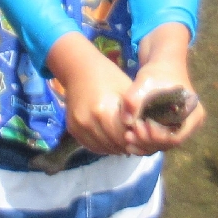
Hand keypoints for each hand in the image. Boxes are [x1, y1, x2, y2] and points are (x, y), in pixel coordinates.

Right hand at [47, 34, 136, 155]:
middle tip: (137, 140)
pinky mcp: (72, 129)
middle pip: (114, 144)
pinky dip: (104, 146)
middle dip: (128, 144)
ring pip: (103, 148)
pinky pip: (91, 145)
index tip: (143, 134)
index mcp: (103, 111)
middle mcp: (88, 122)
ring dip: (116, 147)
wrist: (79, 70)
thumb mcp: (126, 90)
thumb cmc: (109, 77)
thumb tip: (145, 132)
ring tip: (126, 141)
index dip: (136, 137)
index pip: (124, 136)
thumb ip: (135, 112)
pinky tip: (112, 140)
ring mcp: (78, 127)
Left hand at [121, 66, 206, 153]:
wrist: (163, 65)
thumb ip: (134, 98)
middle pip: (168, 144)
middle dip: (147, 142)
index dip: (155, 136)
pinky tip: (129, 140)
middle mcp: (191, 124)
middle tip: (128, 134)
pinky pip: (159, 141)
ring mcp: (182, 127)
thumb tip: (127, 121)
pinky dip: (145, 143)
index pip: (175, 136)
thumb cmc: (158, 71)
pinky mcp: (171, 128)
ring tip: (127, 137)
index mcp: (194, 114)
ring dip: (144, 145)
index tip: (138, 125)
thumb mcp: (145, 81)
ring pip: (162, 145)